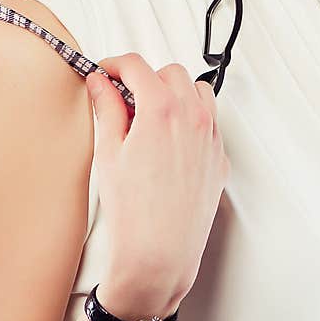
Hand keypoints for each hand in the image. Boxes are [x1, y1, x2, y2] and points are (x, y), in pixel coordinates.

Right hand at [85, 54, 229, 320]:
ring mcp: (211, 136)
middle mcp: (193, 117)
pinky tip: (170, 141)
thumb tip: (100, 83)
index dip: (115, 64)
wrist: (159, 256)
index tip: (105, 72)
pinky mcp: (219, 157)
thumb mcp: (108, 153)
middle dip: (146, 78)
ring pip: (197, 92)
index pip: (138, 66)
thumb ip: (106, 108)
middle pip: (171, 72)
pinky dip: (192, 119)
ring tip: (150, 117)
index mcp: (162, 110)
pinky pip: (210, 121)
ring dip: (175, 93)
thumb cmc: (132, 213)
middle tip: (124, 98)